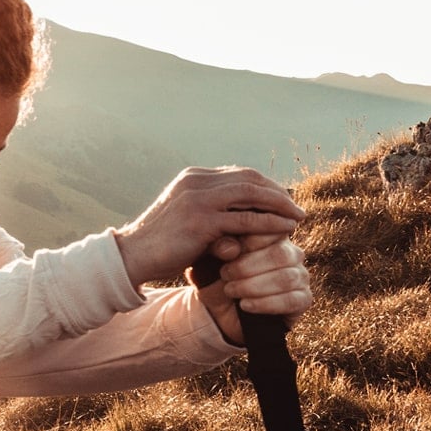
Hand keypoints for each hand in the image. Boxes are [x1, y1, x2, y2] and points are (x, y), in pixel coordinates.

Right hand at [115, 167, 305, 284]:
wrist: (132, 257)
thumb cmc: (161, 243)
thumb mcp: (187, 218)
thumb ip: (212, 213)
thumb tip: (242, 220)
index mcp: (192, 177)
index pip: (238, 174)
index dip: (265, 185)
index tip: (283, 199)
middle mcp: (196, 182)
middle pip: (249, 179)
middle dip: (277, 192)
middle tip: (296, 207)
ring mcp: (198, 200)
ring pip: (251, 194)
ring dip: (280, 205)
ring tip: (298, 217)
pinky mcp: (201, 222)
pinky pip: (246, 220)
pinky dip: (270, 224)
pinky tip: (284, 230)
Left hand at [192, 234, 312, 345]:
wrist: (219, 312)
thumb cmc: (215, 278)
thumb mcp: (208, 260)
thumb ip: (217, 247)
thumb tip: (232, 247)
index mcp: (272, 236)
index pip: (272, 229)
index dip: (249, 241)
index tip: (227, 253)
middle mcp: (291, 253)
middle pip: (280, 254)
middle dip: (248, 266)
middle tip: (225, 275)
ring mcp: (300, 276)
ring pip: (286, 278)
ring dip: (254, 286)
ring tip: (230, 291)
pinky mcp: (303, 299)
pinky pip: (292, 300)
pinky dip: (265, 303)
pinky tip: (245, 305)